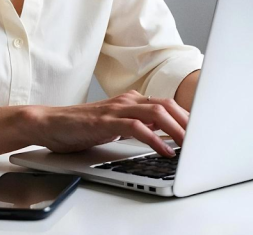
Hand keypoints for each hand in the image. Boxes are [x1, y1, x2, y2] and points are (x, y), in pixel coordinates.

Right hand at [23, 91, 187, 156]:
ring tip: (190, 145)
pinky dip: (154, 139)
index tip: (202, 131)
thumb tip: (164, 134)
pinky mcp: (105, 122)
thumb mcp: (115, 126)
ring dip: (177, 129)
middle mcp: (127, 101)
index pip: (167, 104)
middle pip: (167, 105)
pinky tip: (164, 151)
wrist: (49, 123)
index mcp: (131, 100)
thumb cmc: (80, 127)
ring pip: (156, 112)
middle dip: (188, 122)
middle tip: (203, 139)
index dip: (187, 116)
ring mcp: (116, 109)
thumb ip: (138, 126)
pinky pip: (137, 127)